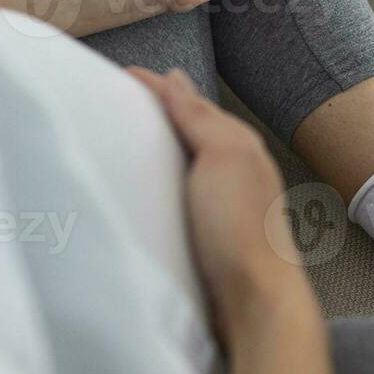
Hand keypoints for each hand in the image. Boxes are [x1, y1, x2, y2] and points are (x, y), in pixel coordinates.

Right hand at [128, 67, 315, 339]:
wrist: (256, 301)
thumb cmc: (241, 227)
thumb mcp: (222, 157)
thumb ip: (199, 118)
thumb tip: (177, 79)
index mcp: (238, 145)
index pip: (189, 104)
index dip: (157, 88)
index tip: (123, 73)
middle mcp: (233, 170)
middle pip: (188, 130)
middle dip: (157, 113)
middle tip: (117, 98)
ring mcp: (221, 204)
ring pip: (184, 162)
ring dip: (158, 148)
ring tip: (122, 138)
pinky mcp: (208, 236)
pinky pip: (178, 195)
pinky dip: (159, 183)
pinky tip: (143, 192)